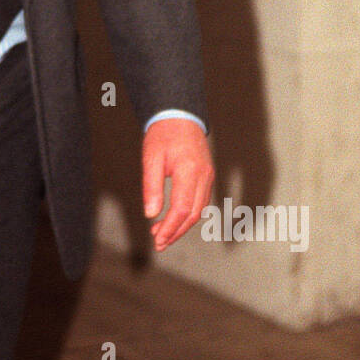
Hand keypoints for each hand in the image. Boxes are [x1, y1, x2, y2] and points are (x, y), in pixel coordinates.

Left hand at [142, 119, 213, 250]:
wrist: (180, 116)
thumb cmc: (163, 135)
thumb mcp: (151, 158)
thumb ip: (151, 186)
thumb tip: (151, 213)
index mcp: (189, 171)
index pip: (182, 208)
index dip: (170, 227)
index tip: (157, 239)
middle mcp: (203, 176)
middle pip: (193, 214)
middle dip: (176, 231)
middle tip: (159, 243)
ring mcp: (208, 176)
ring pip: (199, 210)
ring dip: (182, 225)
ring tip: (162, 234)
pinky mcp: (207, 176)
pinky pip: (200, 201)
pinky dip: (188, 214)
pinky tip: (173, 219)